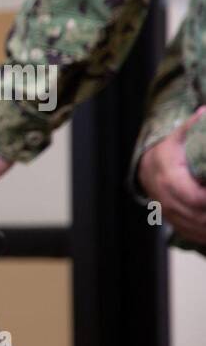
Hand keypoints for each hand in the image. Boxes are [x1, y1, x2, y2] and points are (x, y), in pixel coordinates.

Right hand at [137, 107, 205, 243]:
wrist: (146, 165)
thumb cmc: (167, 149)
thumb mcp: (179, 135)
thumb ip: (193, 125)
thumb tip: (204, 111)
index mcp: (167, 176)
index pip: (193, 196)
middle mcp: (164, 196)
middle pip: (194, 215)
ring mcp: (165, 209)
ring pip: (191, 226)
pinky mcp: (169, 218)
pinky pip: (186, 231)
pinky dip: (202, 234)